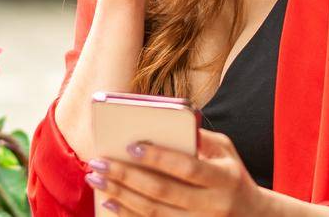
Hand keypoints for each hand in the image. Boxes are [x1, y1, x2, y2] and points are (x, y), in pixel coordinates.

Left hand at [86, 130, 263, 215]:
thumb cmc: (231, 175)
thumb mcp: (226, 151)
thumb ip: (200, 137)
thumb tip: (166, 122)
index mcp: (224, 178)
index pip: (187, 167)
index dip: (159, 157)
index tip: (131, 145)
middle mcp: (212, 205)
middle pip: (163, 191)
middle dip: (127, 175)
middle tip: (99, 161)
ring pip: (153, 212)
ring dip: (120, 195)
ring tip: (97, 178)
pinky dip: (128, 214)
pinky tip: (110, 202)